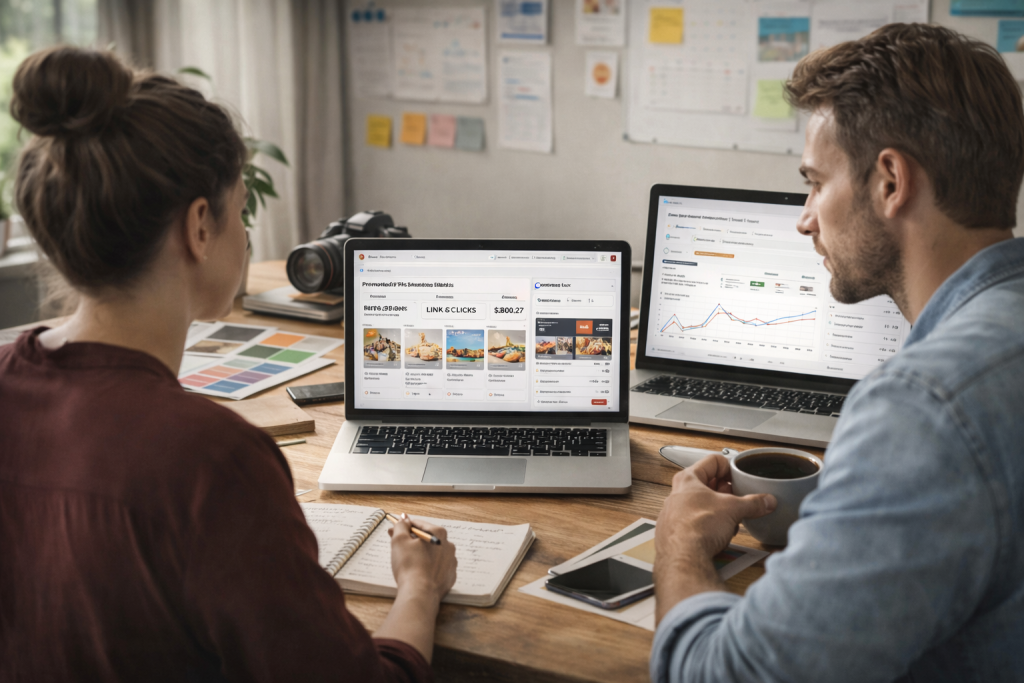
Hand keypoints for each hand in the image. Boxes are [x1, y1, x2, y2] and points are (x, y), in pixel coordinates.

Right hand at [388, 514, 456, 602]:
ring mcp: (451, 562)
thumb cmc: (409, 565)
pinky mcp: (449, 577)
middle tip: (398, 545)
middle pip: (427, 539)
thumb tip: (403, 519)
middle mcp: (449, 546)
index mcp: (439, 534)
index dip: (404, 527)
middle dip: (412, 540)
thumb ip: (401, 526)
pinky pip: (437, 568)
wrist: (419, 594)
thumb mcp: (399, 540)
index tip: (394, 530)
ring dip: (421, 554)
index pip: (419, 525)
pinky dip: (428, 567)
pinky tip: (418, 572)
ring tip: (408, 561)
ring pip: (433, 554)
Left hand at [653, 454, 775, 622]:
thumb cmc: (698, 527)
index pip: (712, 461)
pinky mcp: (674, 531)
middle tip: (738, 499)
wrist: (684, 557)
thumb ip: (753, 503)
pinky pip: (695, 522)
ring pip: (701, 504)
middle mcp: (677, 493)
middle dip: (725, 491)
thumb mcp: (734, 510)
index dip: (730, 467)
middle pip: (706, 483)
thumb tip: (766, 501)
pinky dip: (708, 525)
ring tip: (729, 519)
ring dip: (718, 510)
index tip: (740, 477)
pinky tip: (717, 534)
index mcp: (688, 479)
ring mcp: (673, 513)